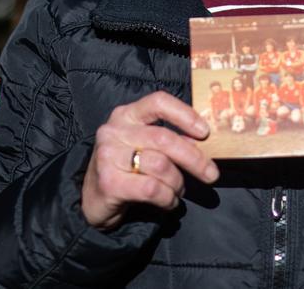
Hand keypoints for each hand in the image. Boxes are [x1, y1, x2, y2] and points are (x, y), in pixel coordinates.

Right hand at [82, 91, 218, 229]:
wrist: (92, 199)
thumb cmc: (126, 168)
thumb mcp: (144, 146)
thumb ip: (168, 140)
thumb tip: (201, 142)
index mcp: (126, 115)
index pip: (158, 102)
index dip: (185, 115)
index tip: (205, 132)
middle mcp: (114, 131)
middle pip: (164, 138)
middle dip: (194, 158)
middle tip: (211, 174)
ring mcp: (109, 156)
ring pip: (161, 166)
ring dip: (178, 183)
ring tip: (179, 190)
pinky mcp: (109, 183)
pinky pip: (152, 189)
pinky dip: (167, 198)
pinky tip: (168, 201)